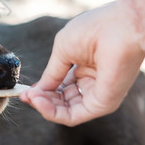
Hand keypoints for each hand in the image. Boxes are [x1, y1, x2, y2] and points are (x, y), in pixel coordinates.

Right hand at [20, 2, 144, 125]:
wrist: (119, 28)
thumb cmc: (94, 30)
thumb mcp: (63, 50)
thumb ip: (50, 74)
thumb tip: (36, 91)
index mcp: (86, 66)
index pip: (61, 85)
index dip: (42, 89)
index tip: (25, 91)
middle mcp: (93, 83)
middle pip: (62, 100)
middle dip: (41, 99)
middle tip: (26, 96)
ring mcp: (98, 95)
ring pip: (65, 111)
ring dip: (44, 106)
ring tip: (32, 98)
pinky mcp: (103, 104)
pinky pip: (73, 116)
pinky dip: (53, 113)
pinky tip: (39, 102)